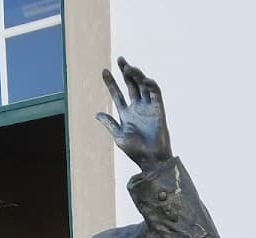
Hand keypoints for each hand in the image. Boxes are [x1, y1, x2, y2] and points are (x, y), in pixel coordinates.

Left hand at [98, 56, 171, 172]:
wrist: (151, 159)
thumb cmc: (136, 151)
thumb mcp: (119, 136)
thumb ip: (109, 124)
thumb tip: (97, 114)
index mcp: (126, 114)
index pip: (117, 94)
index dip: (111, 83)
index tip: (104, 71)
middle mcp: (137, 109)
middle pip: (131, 85)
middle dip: (125, 72)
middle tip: (120, 60)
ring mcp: (148, 108)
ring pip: (142, 86)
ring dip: (137, 75)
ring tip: (129, 68)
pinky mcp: (158, 110)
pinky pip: (155, 93)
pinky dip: (151, 85)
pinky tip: (144, 80)